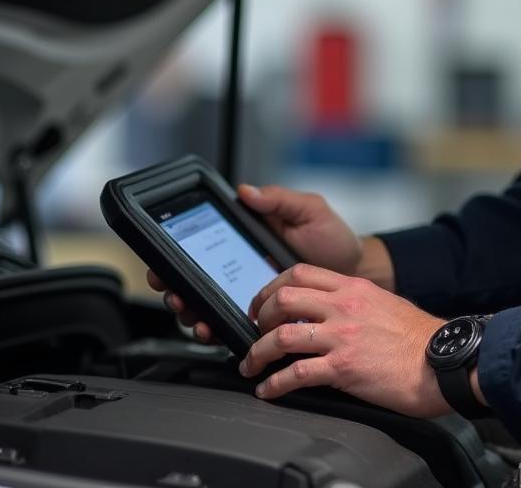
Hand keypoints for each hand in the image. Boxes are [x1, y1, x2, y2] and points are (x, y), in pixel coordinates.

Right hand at [147, 182, 366, 339]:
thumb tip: (247, 191)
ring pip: (207, 307)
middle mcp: (241, 268)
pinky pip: (232, 326)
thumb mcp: (309, 210)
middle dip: (176, 289)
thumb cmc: (333, 239)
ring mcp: (250, 295)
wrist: (357, 272)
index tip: (164, 263)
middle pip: (195, 281)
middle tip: (175, 294)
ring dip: (192, 313)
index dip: (176, 257)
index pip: (202, 247)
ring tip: (195, 316)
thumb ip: (278, 200)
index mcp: (246, 239)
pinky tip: (215, 329)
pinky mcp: (263, 319)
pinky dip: (217, 329)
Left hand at [240, 263, 450, 416]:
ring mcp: (343, 336)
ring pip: (282, 335)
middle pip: (284, 298)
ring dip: (257, 352)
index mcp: (354, 287)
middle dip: (259, 316)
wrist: (441, 361)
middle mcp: (344, 306)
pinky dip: (274, 384)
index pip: (300, 273)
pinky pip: (297, 374)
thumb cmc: (418, 337)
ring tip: (251, 363)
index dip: (272, 286)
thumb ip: (354, 300)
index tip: (263, 302)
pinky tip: (268, 390)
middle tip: (253, 330)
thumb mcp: (383, 302)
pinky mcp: (343, 368)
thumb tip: (328, 308)